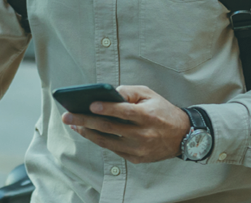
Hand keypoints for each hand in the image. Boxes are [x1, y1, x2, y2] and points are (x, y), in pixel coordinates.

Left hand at [61, 85, 189, 163]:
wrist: (183, 135)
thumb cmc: (162, 110)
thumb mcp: (150, 94)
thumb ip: (130, 92)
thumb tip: (109, 93)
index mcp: (147, 116)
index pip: (124, 112)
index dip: (107, 108)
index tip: (90, 104)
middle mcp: (142, 134)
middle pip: (110, 128)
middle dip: (86, 121)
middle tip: (68, 116)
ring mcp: (139, 149)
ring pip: (107, 142)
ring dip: (88, 133)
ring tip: (74, 124)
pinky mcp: (137, 159)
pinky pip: (113, 149)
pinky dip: (99, 140)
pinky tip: (88, 132)